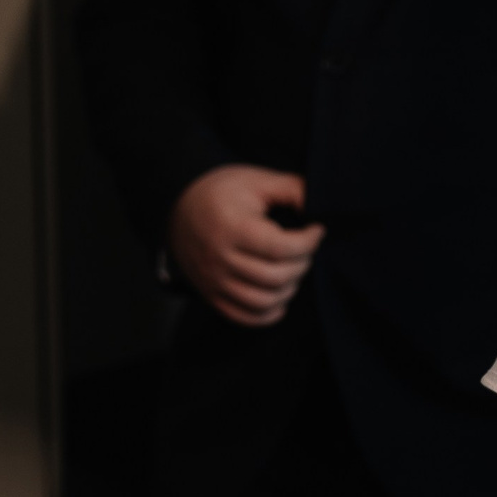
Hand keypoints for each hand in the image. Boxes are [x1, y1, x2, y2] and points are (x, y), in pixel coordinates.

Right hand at [167, 166, 324, 326]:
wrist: (178, 209)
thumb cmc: (223, 193)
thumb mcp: (257, 180)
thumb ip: (292, 189)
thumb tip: (318, 208)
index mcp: (232, 228)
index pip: (281, 248)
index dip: (308, 242)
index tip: (316, 230)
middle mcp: (220, 258)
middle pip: (276, 277)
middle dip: (302, 263)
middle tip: (304, 249)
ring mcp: (214, 281)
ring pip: (263, 301)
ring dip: (289, 289)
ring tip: (292, 269)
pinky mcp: (212, 295)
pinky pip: (245, 317)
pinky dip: (269, 313)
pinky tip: (279, 295)